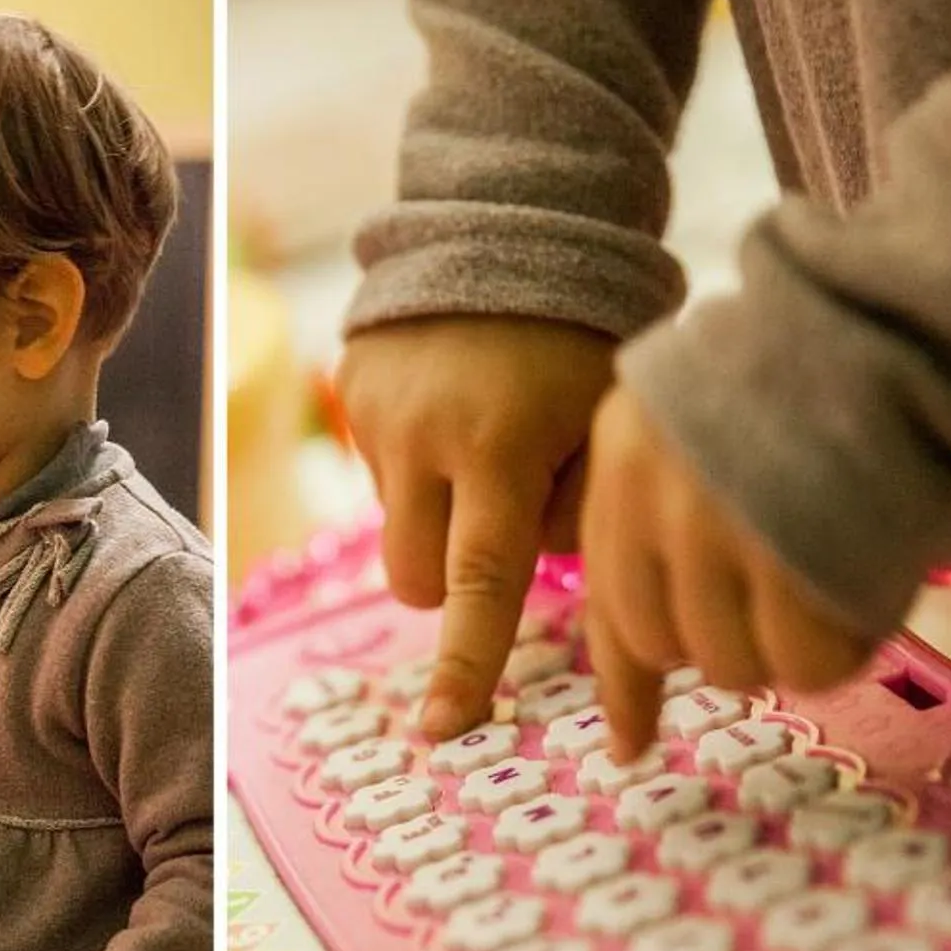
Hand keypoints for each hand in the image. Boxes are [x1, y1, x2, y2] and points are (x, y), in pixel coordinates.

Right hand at [337, 315, 616, 737]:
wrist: (509, 220)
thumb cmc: (586, 335)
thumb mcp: (604, 423)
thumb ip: (573, 513)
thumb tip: (539, 586)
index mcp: (497, 446)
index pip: (478, 583)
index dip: (466, 664)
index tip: (445, 729)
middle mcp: (422, 436)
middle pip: (414, 580)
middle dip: (450, 578)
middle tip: (503, 520)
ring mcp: (374, 415)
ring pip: (397, 527)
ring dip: (437, 515)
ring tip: (483, 441)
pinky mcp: (346, 390)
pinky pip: (379, 470)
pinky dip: (419, 461)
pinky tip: (453, 404)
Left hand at [581, 383, 877, 760]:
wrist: (895, 319)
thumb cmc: (810, 378)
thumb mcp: (702, 429)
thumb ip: (667, 521)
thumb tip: (658, 659)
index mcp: (618, 458)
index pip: (608, 603)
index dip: (626, 686)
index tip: (630, 745)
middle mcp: (650, 494)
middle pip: (668, 644)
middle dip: (727, 648)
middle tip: (788, 609)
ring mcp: (717, 525)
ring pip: (734, 662)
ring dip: (787, 650)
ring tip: (834, 588)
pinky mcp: (792, 551)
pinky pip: (807, 658)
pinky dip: (840, 650)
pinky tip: (864, 603)